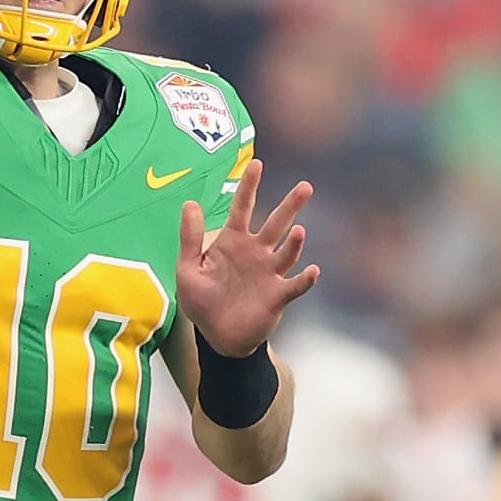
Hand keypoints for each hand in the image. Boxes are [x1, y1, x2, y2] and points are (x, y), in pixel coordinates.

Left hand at [176, 161, 318, 357]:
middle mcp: (256, 252)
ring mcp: (269, 273)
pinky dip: (304, 279)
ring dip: (294, 243)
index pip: (243, 207)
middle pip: (276, 223)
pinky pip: (294, 285)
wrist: (217, 336)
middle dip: (290, 206)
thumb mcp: (188, 269)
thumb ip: (190, 238)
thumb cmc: (203, 301)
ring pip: (287, 252)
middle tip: (305, 187)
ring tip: (299, 231)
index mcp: (234, 242)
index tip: (257, 163)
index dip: (249, 186)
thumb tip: (190, 203)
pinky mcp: (277, 296)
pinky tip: (313, 271)